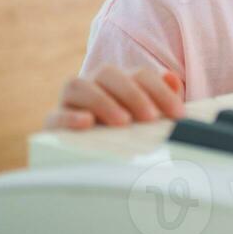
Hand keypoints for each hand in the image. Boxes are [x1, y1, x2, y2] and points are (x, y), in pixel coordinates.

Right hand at [44, 65, 184, 129]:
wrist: (91, 159)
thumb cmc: (126, 133)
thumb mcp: (149, 117)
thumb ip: (162, 97)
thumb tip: (171, 77)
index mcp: (119, 81)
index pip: (140, 75)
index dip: (160, 91)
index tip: (178, 114)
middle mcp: (93, 84)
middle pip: (109, 73)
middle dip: (133, 94)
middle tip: (151, 117)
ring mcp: (70, 102)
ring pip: (77, 86)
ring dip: (102, 101)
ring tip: (123, 122)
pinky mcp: (53, 124)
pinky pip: (54, 115)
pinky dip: (69, 117)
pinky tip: (86, 123)